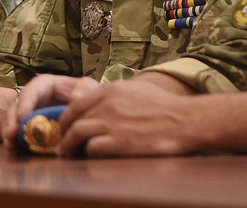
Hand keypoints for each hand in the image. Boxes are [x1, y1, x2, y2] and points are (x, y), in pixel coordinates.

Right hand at [2, 74, 96, 150]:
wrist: (87, 110)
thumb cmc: (85, 94)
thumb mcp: (87, 87)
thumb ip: (84, 90)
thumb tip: (76, 99)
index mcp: (46, 84)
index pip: (32, 89)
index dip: (25, 103)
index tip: (22, 117)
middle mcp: (34, 97)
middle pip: (18, 106)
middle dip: (13, 120)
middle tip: (11, 133)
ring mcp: (30, 112)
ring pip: (15, 120)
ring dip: (11, 132)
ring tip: (10, 144)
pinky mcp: (30, 126)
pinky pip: (19, 133)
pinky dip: (16, 141)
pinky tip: (14, 149)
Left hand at [53, 80, 202, 156]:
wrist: (185, 121)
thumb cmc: (165, 106)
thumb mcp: (137, 88)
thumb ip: (116, 93)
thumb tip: (101, 99)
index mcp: (111, 90)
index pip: (76, 103)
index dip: (66, 117)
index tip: (63, 126)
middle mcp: (108, 104)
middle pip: (74, 118)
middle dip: (64, 132)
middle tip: (61, 142)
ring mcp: (112, 123)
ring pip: (77, 133)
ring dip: (69, 145)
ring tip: (67, 153)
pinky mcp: (119, 143)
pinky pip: (92, 149)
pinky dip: (87, 154)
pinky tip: (89, 157)